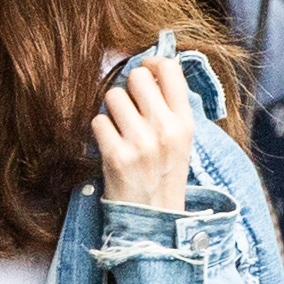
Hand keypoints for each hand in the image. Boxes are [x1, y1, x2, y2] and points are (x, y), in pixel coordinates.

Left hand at [93, 50, 198, 213]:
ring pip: (113, 96)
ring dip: (112, 110)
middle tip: (130, 109)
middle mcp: (165, 129)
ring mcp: (141, 143)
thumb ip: (170, 107)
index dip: (152, 63)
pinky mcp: (117, 156)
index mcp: (185, 122)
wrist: (154, 221)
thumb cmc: (164, 176)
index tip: (145, 71)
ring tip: (120, 130)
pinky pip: (98, 120)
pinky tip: (111, 145)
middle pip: (137, 76)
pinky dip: (101, 131)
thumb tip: (150, 69)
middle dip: (129, 88)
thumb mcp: (181, 141)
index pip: (170, 69)